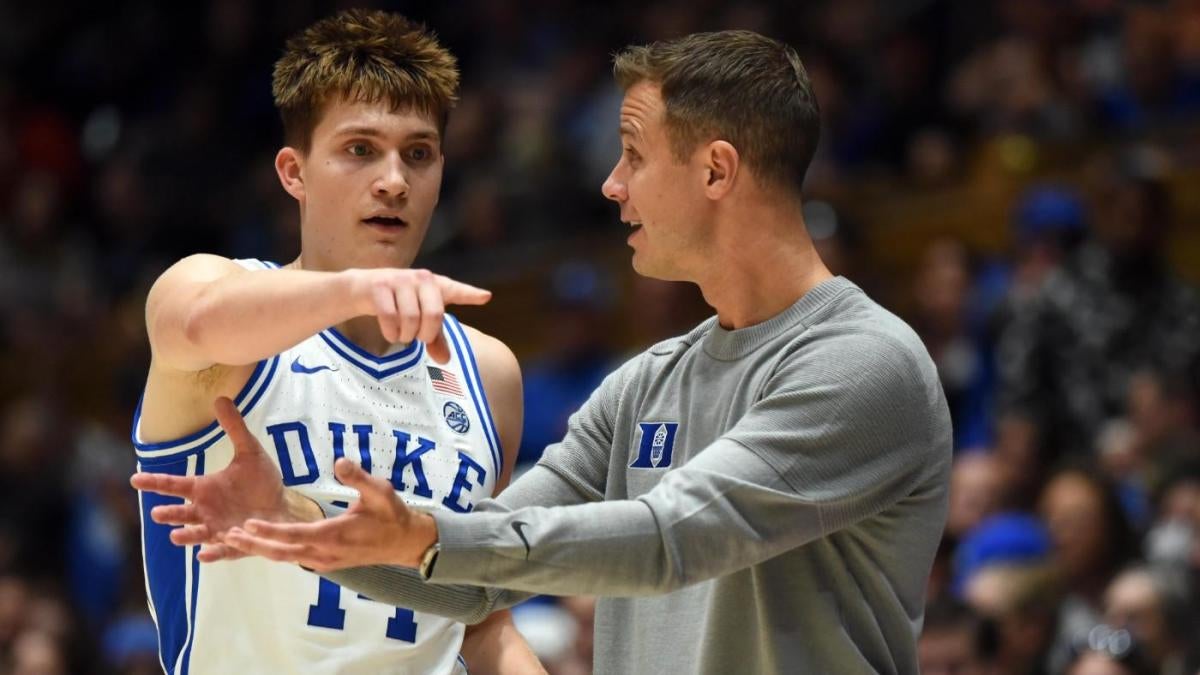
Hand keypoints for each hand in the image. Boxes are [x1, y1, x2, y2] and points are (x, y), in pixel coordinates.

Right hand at [130, 397, 315, 561]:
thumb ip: (234, 428)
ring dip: (187, 536)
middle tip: (158, 513)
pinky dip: (214, 553)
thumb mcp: (249, 452)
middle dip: (170, 514)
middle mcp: (206, 511)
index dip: (154, 482)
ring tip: (175, 537)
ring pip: (197, 534)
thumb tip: (220, 398)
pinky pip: (223, 550)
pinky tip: (203, 555)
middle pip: (182, 513)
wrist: (283, 506)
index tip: (134, 479)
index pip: (174, 484)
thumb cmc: (261, 482)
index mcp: (204, 489)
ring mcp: (219, 529)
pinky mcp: (237, 543)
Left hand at [222, 457, 437, 572]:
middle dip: (254, 544)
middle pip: (282, 551)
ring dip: (260, 548)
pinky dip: (275, 551)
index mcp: (334, 535)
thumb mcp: (379, 491)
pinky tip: (260, 542)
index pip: (294, 535)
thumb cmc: (392, 514)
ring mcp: (325, 560)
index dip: (270, 530)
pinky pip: (294, 558)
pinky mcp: (326, 562)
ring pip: (285, 557)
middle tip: (227, 535)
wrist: (404, 542)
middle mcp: (325, 552)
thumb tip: (340, 461)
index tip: (248, 523)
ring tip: (235, 538)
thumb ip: (358, 477)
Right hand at [346, 268, 490, 361]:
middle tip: (418, 339)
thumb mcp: (419, 319)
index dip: (471, 294)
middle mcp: (421, 278)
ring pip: (411, 318)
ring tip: (402, 335)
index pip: (456, 290)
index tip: (486, 297)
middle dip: (425, 334)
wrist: (363, 288)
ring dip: (405, 334)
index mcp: (436, 285)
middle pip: (434, 314)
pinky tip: (390, 333)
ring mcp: (400, 279)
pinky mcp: (380, 285)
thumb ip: (434, 338)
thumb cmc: (398, 303)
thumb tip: (445, 361)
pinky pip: (390, 317)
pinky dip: (390, 332)